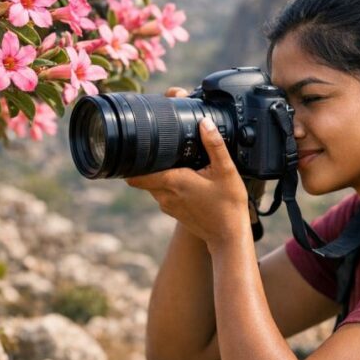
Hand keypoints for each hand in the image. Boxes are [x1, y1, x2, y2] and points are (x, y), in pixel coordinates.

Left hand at [126, 93, 251, 246]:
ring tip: (174, 162)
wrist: (229, 237)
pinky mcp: (173, 212)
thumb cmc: (228, 206)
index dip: (130, 162)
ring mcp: (167, 206)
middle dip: (146, 164)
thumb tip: (204, 123)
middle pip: (142, 177)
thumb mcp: (226, 171)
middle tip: (158, 149)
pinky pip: (162, 194)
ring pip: (152, 185)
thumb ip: (214, 145)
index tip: (134, 149)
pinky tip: (184, 178)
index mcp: (172, 182)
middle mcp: (164, 196)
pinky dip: (167, 185)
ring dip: (158, 174)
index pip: (135, 175)